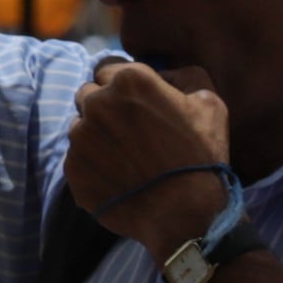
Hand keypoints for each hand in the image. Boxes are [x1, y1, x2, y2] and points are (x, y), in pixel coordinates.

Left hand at [66, 60, 232, 249]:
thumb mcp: (209, 102)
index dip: (121, 84)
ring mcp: (80, 137)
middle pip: (88, 94)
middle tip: (130, 131)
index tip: (134, 102)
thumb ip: (182, 75)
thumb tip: (162, 74)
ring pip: (80, 127)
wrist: (186, 214)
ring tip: (126, 158)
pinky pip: (78, 159)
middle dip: (104, 107)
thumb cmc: (201, 155)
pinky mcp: (73, 169)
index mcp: (128, 80)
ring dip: (97, 136)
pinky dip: (93, 165)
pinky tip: (119, 178)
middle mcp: (96, 102)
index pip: (107, 67)